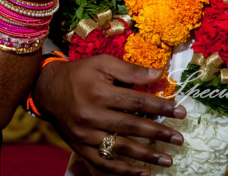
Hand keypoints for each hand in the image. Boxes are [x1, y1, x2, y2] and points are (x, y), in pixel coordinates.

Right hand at [32, 55, 184, 174]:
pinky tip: (142, 172)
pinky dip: (123, 170)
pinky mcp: (79, 147)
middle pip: (131, 126)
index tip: (180, 112)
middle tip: (179, 139)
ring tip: (167, 159)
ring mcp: (85, 134)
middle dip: (158, 134)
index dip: (161, 107)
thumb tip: (158, 75)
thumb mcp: (102, 63)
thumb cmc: (79, 73)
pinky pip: (103, 162)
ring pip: (120, 147)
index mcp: (98, 92)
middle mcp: (91, 115)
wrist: (46, 89)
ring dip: (146, 155)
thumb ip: (130, 70)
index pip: (137, 101)